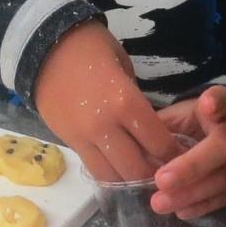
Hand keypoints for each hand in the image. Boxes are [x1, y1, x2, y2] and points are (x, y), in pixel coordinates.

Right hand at [31, 21, 178, 182]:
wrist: (43, 47)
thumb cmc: (91, 47)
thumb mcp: (124, 66)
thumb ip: (137, 99)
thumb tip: (147, 126)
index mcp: (126, 102)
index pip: (158, 142)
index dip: (174, 154)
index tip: (183, 158)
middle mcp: (105, 126)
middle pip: (136, 169)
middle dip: (154, 174)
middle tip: (164, 173)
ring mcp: (83, 138)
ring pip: (112, 177)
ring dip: (129, 180)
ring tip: (140, 174)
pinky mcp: (68, 142)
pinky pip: (92, 168)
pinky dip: (108, 172)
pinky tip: (118, 167)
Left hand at [150, 85, 225, 218]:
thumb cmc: (208, 122)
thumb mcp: (190, 113)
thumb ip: (166, 124)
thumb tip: (130, 141)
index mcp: (224, 108)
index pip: (224, 100)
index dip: (217, 102)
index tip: (208, 105)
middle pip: (221, 149)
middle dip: (191, 167)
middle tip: (161, 181)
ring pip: (221, 180)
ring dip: (189, 194)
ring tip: (160, 203)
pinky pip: (224, 198)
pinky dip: (201, 206)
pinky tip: (180, 211)